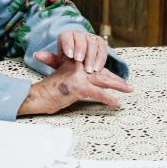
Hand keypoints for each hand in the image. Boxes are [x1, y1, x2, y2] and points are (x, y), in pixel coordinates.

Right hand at [17, 58, 132, 115]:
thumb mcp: (62, 80)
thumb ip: (73, 78)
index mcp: (74, 65)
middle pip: (101, 72)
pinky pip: (97, 93)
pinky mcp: (77, 86)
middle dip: (116, 79)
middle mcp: (77, 67)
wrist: (38, 96)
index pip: (95, 67)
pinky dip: (108, 98)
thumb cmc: (48, 91)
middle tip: (129, 86)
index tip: (118, 79)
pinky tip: (116, 102)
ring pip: (102, 79)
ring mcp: (77, 76)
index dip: (108, 73)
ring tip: (129, 89)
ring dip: (117, 85)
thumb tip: (86, 83)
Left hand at [34, 30, 108, 73]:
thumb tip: (36, 55)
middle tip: (81, 62)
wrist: (80, 60)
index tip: (70, 56)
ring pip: (93, 44)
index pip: (67, 37)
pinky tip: (98, 68)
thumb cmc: (67, 61)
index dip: (69, 45)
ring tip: (90, 69)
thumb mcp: (59, 61)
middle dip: (81, 50)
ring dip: (92, 57)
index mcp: (66, 35)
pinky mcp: (100, 42)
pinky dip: (101, 59)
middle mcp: (79, 34)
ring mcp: (90, 37)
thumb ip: (50, 59)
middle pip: (81, 39)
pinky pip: (102, 49)